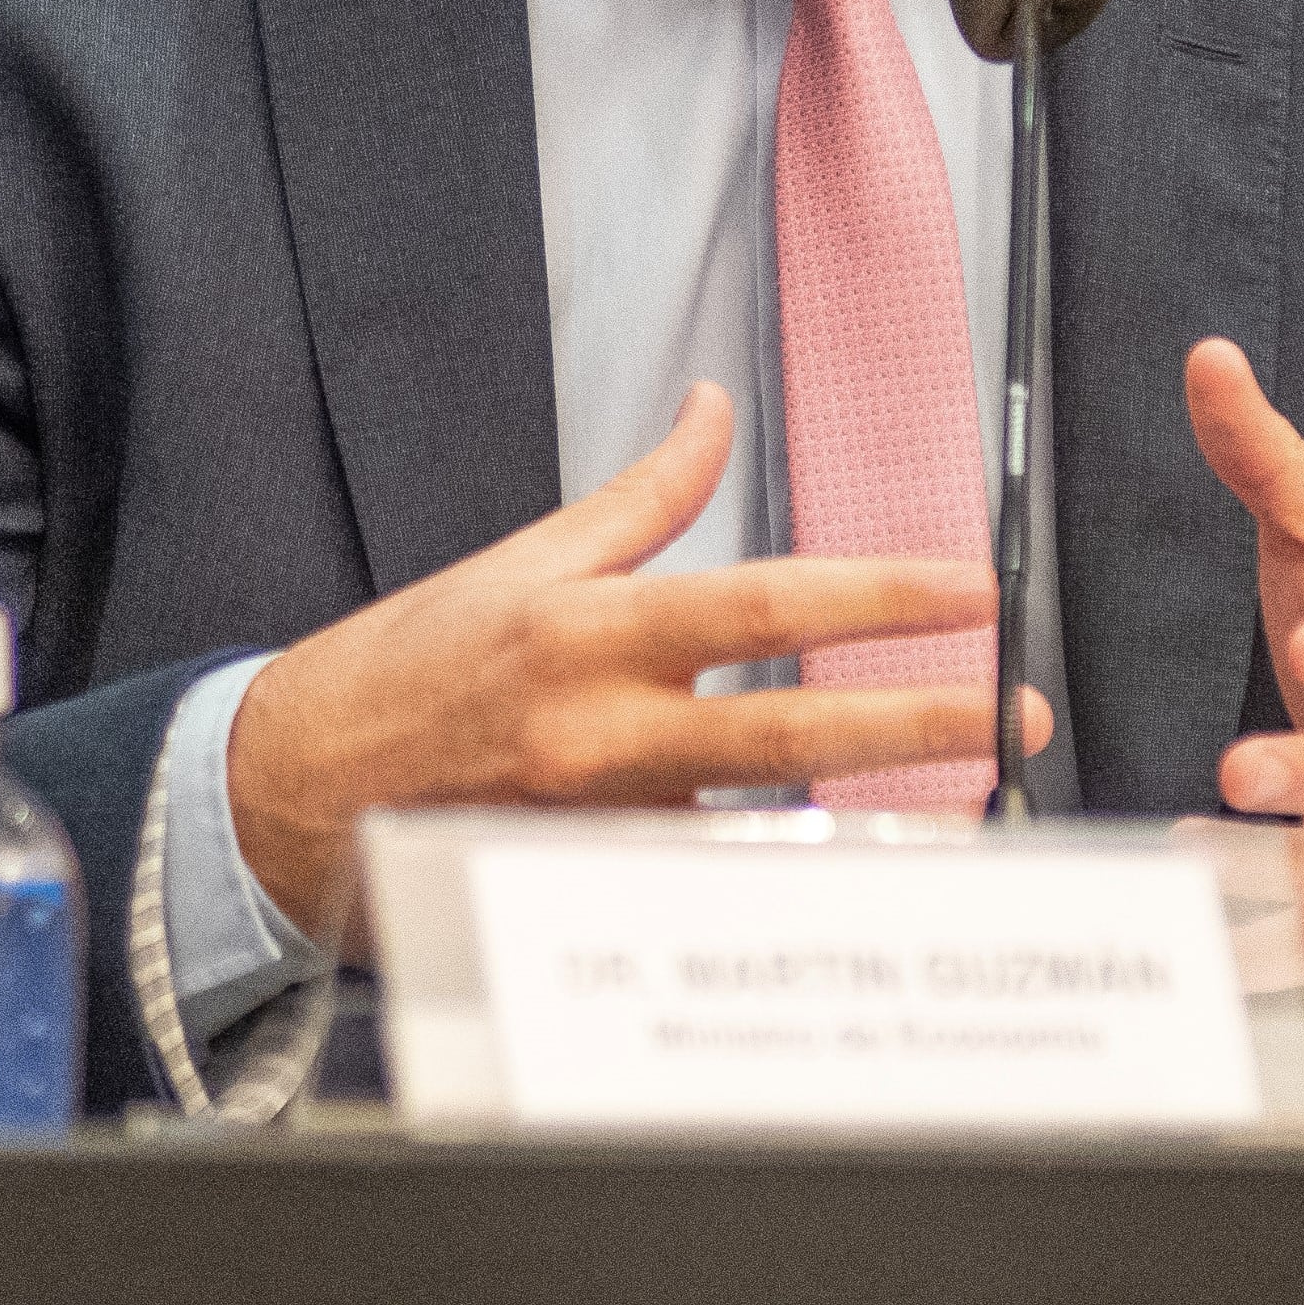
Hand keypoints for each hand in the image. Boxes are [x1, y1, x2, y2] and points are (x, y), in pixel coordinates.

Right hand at [224, 382, 1047, 932]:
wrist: (289, 795)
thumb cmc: (407, 670)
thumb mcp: (523, 560)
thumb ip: (641, 497)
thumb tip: (713, 409)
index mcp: (589, 632)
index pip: (764, 606)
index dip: (877, 596)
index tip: (968, 589)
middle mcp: (603, 734)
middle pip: (793, 735)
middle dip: (919, 723)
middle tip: (1014, 713)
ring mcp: (601, 829)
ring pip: (766, 829)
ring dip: (871, 817)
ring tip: (968, 805)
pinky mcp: (590, 895)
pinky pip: (706, 882)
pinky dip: (778, 871)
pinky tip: (852, 872)